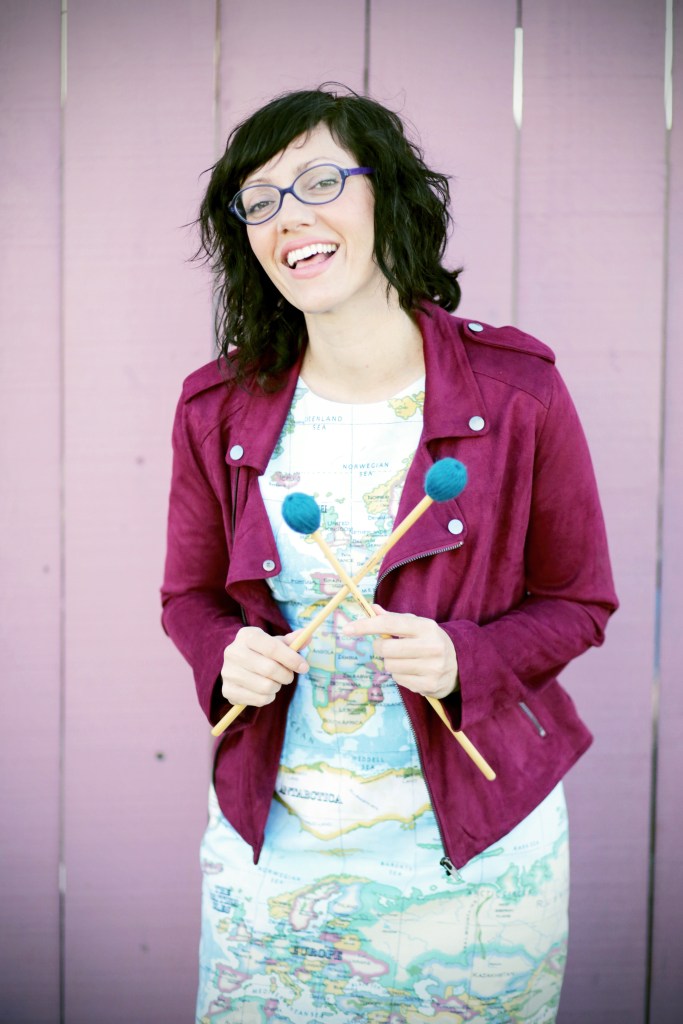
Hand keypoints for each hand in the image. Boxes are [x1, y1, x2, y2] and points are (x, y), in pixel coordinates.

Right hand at [221, 627, 308, 707]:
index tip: (304, 667)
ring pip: (265, 686)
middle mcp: (233, 652)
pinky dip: (269, 697)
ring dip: (277, 686)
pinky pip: (259, 700)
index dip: (292, 659)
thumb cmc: (261, 651)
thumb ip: (292, 641)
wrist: (237, 665)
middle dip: (286, 675)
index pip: (272, 647)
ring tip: (275, 681)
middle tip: (289, 676)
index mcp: (246, 636)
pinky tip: (265, 690)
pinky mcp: (227, 691)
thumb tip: (308, 636)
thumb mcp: (275, 642)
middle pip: (269, 669)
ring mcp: (228, 672)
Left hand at [342, 608, 458, 698]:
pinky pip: (399, 680)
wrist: (460, 666)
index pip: (389, 623)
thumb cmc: (430, 641)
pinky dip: (400, 676)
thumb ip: (394, 619)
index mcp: (426, 626)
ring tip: (405, 660)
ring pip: (390, 666)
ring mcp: (432, 667)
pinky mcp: (429, 685)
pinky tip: (412, 671)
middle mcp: (431, 646)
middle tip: (387, 647)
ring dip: (391, 663)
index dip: (365, 626)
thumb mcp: (417, 626)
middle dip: (380, 648)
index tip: (347, 629)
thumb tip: (372, 609)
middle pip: (386, 649)